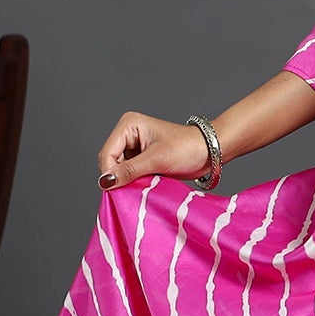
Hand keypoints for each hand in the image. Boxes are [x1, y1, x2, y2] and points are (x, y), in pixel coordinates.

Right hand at [96, 113, 210, 188]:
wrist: (210, 152)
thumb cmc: (187, 149)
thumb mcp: (156, 160)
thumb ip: (129, 171)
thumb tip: (104, 182)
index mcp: (128, 125)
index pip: (107, 154)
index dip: (110, 173)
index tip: (118, 191)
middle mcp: (128, 133)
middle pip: (110, 162)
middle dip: (119, 177)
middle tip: (136, 188)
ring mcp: (134, 146)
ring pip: (119, 170)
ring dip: (128, 180)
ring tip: (145, 184)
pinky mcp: (142, 158)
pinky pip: (129, 173)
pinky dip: (135, 181)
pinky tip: (147, 184)